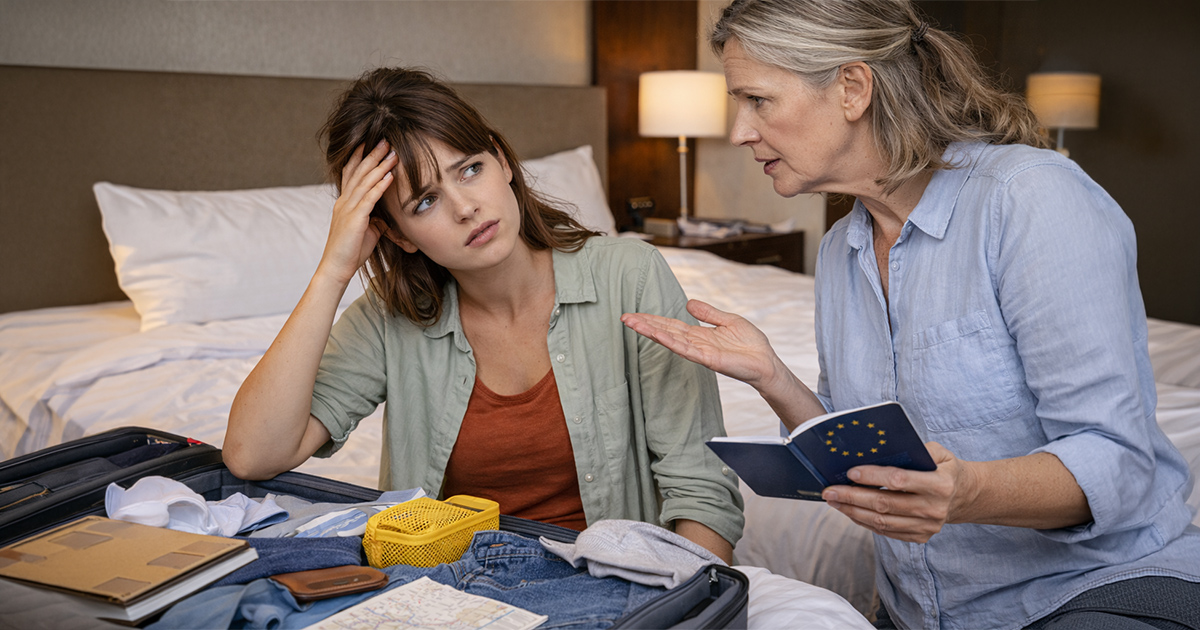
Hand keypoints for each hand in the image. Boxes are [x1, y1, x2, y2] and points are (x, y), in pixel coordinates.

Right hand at [318, 140, 398, 284]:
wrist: (336, 267)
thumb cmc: (351, 251)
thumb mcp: (365, 230)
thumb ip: (373, 219)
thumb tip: (384, 216)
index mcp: (344, 203)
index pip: (351, 174)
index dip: (359, 158)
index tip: (369, 143)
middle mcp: (344, 202)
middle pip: (358, 172)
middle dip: (372, 155)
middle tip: (384, 140)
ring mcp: (348, 209)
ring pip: (365, 182)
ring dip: (380, 166)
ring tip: (392, 152)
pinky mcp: (355, 219)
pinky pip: (369, 198)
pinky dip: (380, 186)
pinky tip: (390, 176)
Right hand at [621, 299, 786, 388]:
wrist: (766, 362)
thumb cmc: (751, 344)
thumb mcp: (728, 321)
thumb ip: (708, 313)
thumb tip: (688, 303)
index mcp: (699, 334)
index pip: (671, 324)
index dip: (653, 319)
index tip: (635, 314)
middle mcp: (695, 343)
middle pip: (665, 331)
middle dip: (644, 324)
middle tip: (624, 317)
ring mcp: (699, 352)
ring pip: (669, 339)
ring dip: (650, 331)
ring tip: (632, 323)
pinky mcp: (706, 359)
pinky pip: (684, 348)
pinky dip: (669, 341)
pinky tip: (655, 334)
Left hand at [821, 442, 975, 542]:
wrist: (965, 496)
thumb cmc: (944, 468)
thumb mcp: (939, 452)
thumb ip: (915, 449)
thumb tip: (879, 450)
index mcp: (940, 484)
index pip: (899, 481)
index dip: (873, 476)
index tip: (850, 472)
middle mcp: (934, 508)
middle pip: (885, 504)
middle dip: (852, 497)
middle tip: (829, 491)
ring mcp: (927, 526)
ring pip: (882, 521)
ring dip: (853, 511)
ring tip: (834, 501)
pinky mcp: (920, 537)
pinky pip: (886, 531)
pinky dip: (864, 521)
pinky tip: (850, 511)